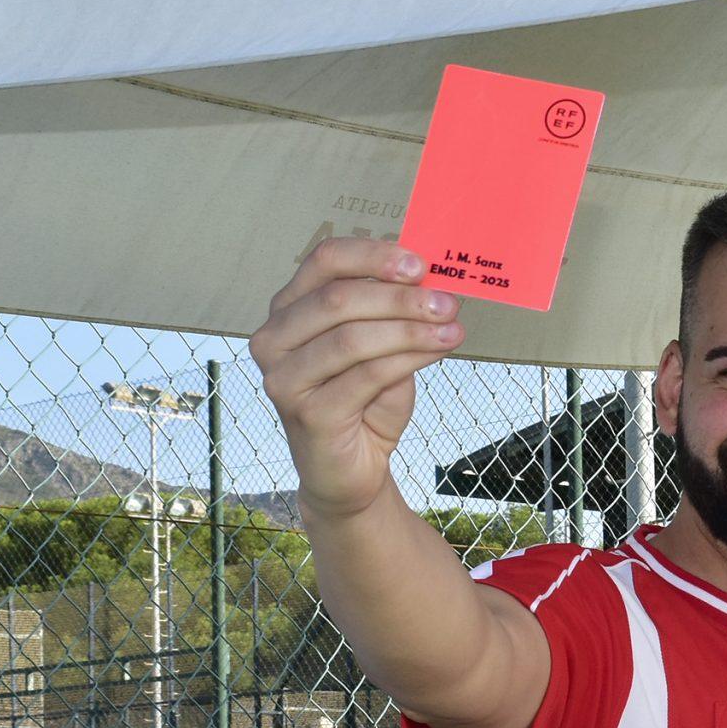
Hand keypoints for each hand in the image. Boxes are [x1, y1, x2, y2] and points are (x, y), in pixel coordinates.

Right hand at [250, 238, 464, 519]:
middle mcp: (274, 340)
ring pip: (352, 337)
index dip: (373, 255)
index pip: (324, 262)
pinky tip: (438, 350)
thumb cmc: (364, 402)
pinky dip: (408, 358)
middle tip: (447, 302)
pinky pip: (366, 375)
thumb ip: (392, 314)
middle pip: (338, 298)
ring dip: (409, 328)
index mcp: (288, 310)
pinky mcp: (308, 414)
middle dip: (400, 297)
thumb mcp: (381, 348)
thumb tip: (432, 283)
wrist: (350, 472)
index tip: (420, 264)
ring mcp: (285, 379)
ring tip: (451, 328)